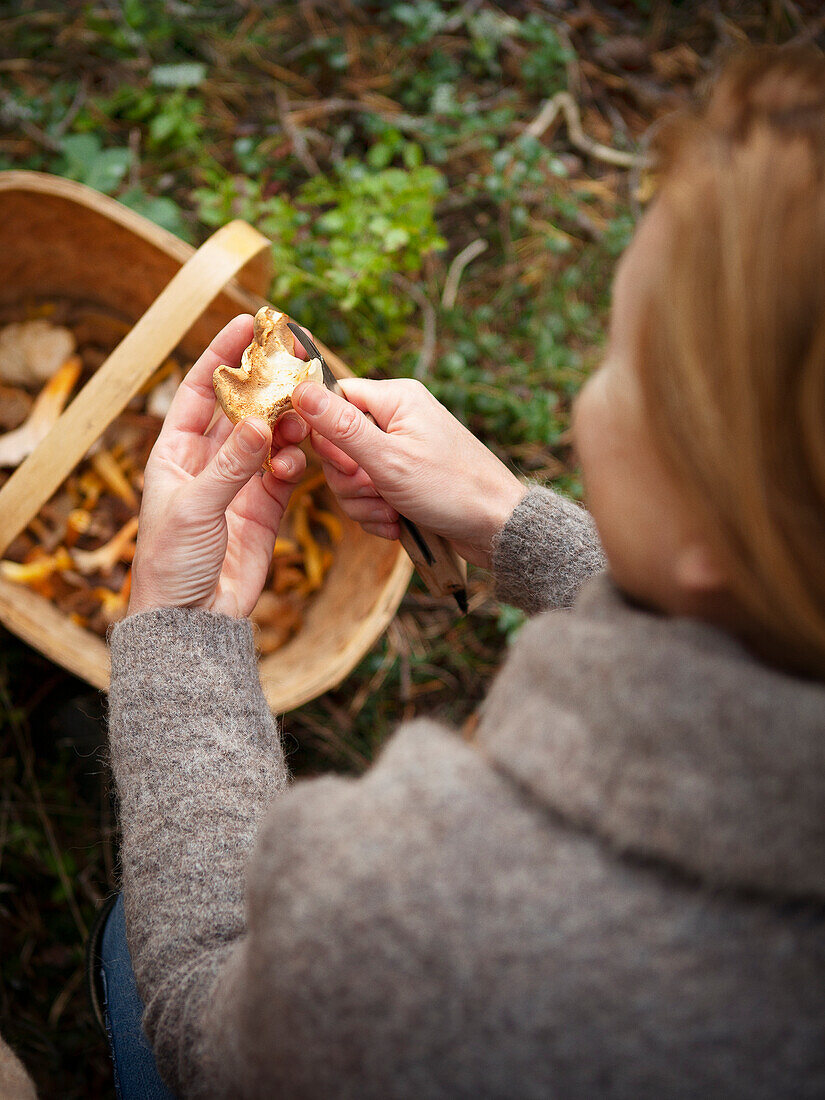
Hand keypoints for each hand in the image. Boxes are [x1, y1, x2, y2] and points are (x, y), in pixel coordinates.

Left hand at [128, 316, 306, 617]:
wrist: (191, 618)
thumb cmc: (171, 561)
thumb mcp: (195, 507)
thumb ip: (231, 464)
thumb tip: (259, 422)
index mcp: (174, 453)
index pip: (198, 391)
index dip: (221, 356)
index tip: (247, 324)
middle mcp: (206, 463)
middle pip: (239, 410)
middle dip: (264, 386)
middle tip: (293, 363)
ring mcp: (237, 484)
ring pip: (268, 438)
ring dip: (285, 424)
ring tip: (302, 416)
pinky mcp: (263, 509)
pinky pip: (284, 472)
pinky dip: (294, 461)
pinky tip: (299, 458)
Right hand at [291, 378, 525, 567]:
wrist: (497, 528)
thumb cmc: (452, 488)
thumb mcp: (388, 459)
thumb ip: (341, 427)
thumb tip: (300, 390)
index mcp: (395, 398)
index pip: (334, 398)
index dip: (326, 435)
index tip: (344, 462)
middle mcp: (398, 419)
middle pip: (338, 443)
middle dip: (349, 479)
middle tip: (375, 490)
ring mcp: (401, 451)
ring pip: (351, 475)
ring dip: (363, 501)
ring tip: (391, 512)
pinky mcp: (405, 479)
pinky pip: (369, 494)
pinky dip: (377, 513)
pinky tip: (397, 523)